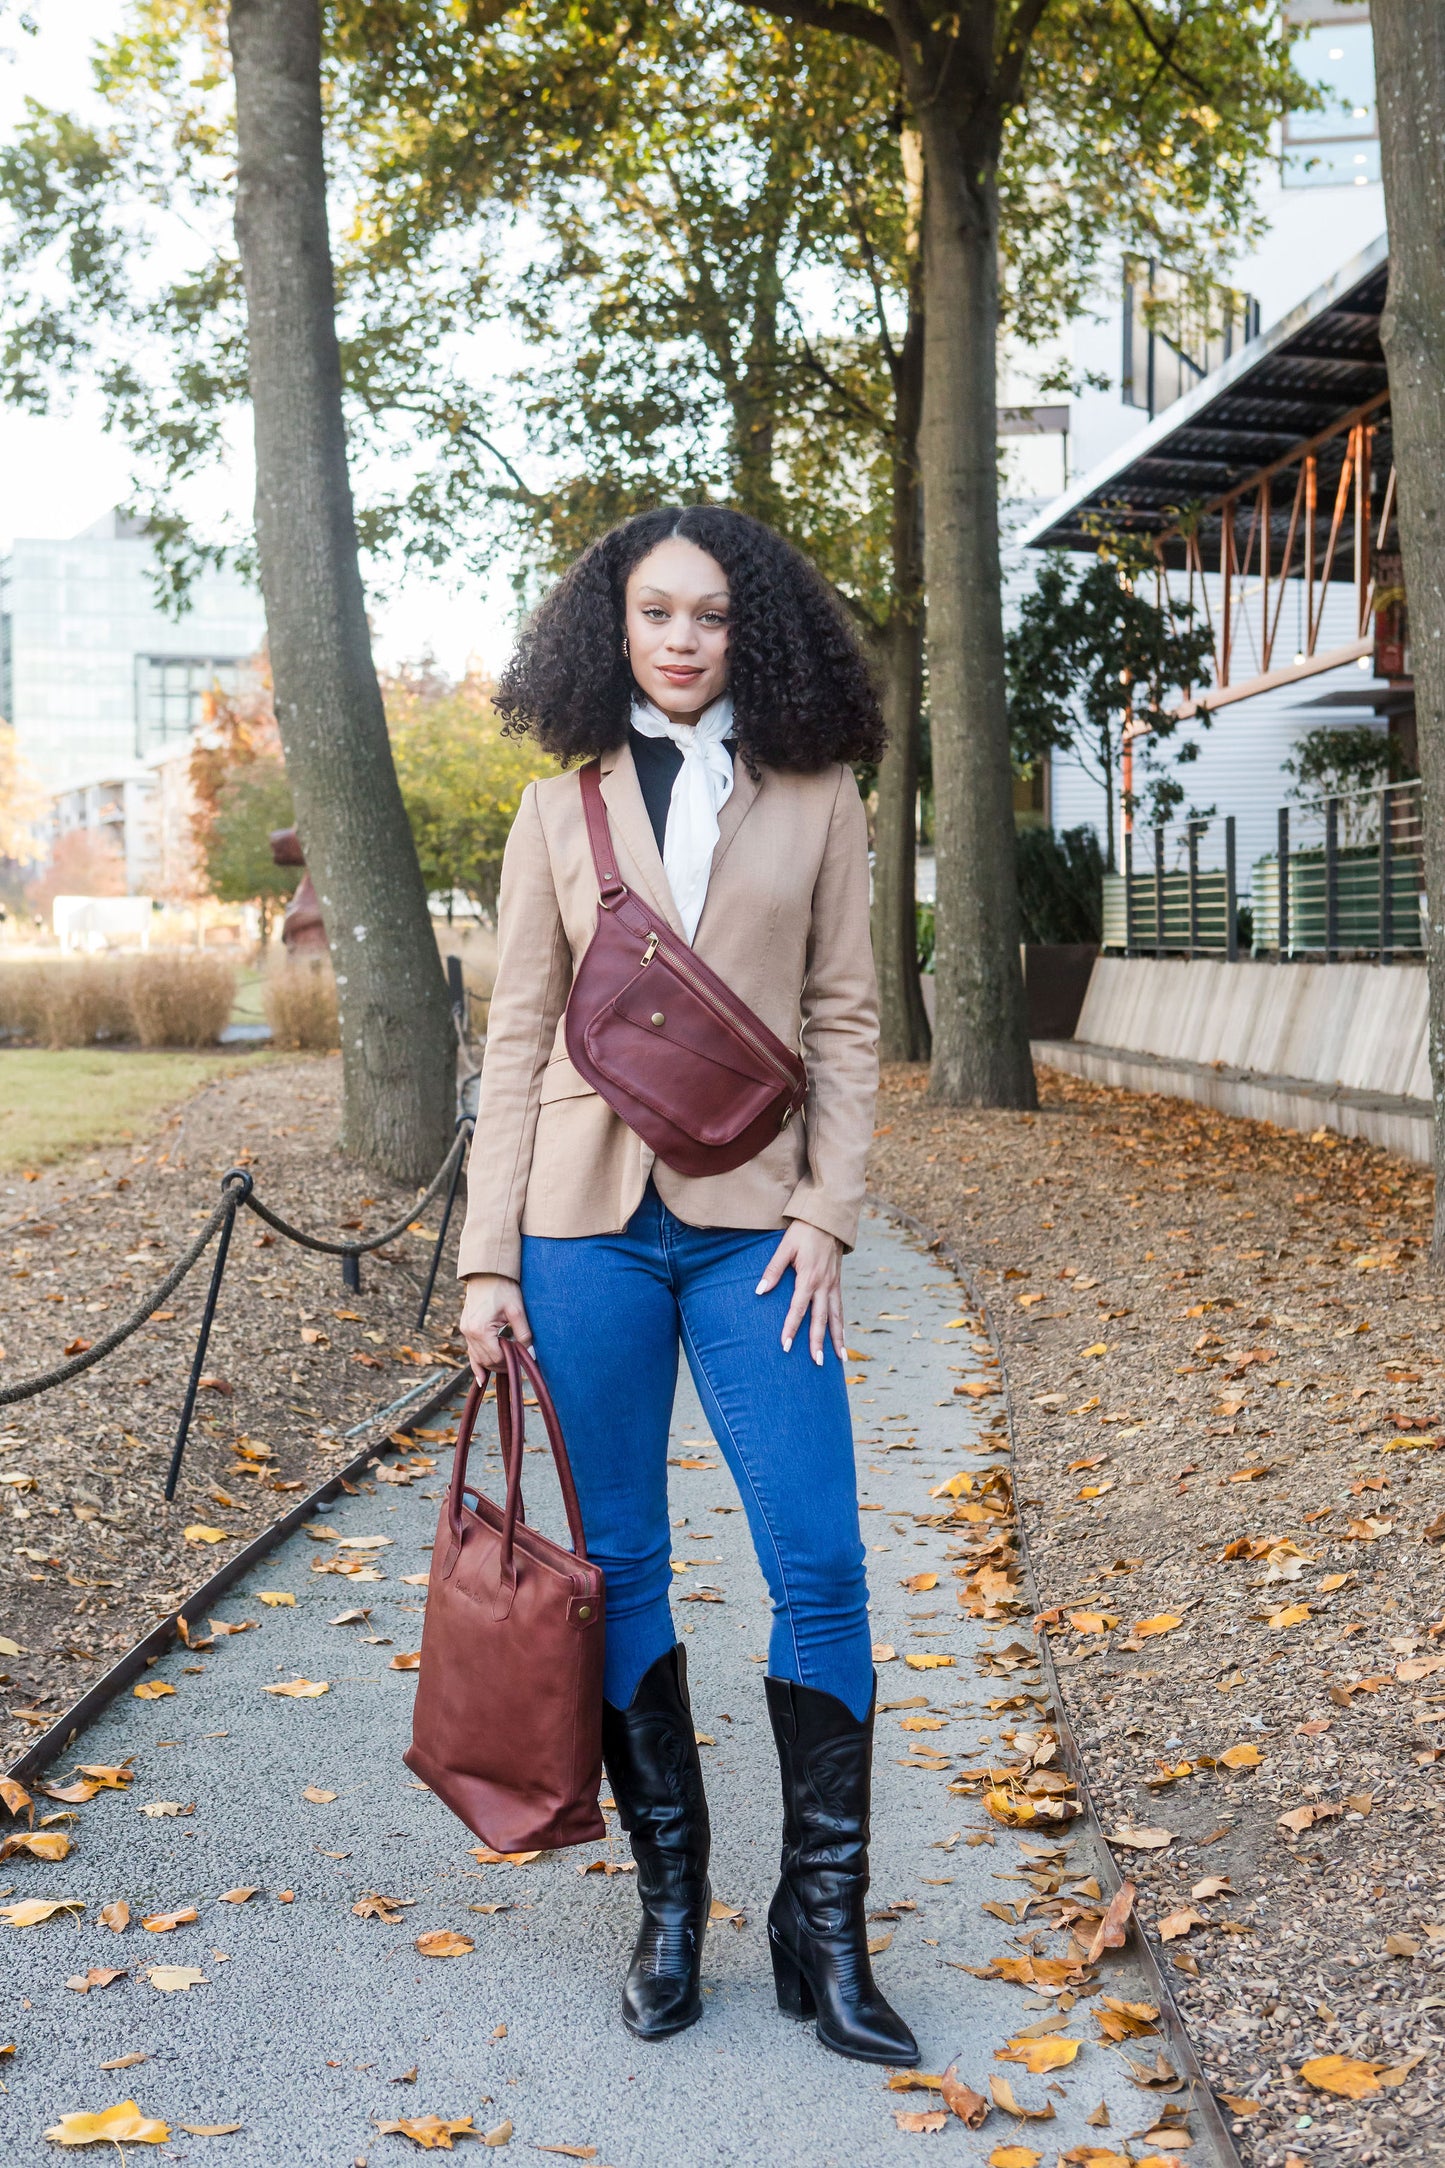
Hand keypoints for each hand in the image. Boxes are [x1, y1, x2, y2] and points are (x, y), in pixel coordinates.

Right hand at [459, 1274, 532, 1379]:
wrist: (487, 1272)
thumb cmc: (503, 1288)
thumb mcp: (517, 1310)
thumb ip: (523, 1333)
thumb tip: (531, 1354)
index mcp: (480, 1329)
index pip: (496, 1357)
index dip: (510, 1363)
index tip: (523, 1362)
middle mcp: (469, 1332)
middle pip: (486, 1360)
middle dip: (502, 1366)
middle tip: (519, 1367)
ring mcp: (465, 1330)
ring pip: (477, 1358)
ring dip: (491, 1365)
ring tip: (507, 1370)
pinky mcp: (466, 1327)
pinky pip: (471, 1350)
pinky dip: (476, 1363)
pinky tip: (480, 1377)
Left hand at [756, 1220, 844, 1365]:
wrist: (828, 1218)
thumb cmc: (803, 1231)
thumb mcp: (785, 1247)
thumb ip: (773, 1270)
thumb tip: (759, 1291)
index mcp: (809, 1277)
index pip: (798, 1309)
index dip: (791, 1328)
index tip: (786, 1346)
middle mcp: (824, 1284)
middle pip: (821, 1319)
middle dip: (819, 1342)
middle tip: (816, 1362)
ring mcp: (833, 1284)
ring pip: (836, 1317)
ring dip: (837, 1339)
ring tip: (840, 1359)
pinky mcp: (837, 1282)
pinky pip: (840, 1308)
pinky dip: (842, 1325)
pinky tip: (843, 1338)